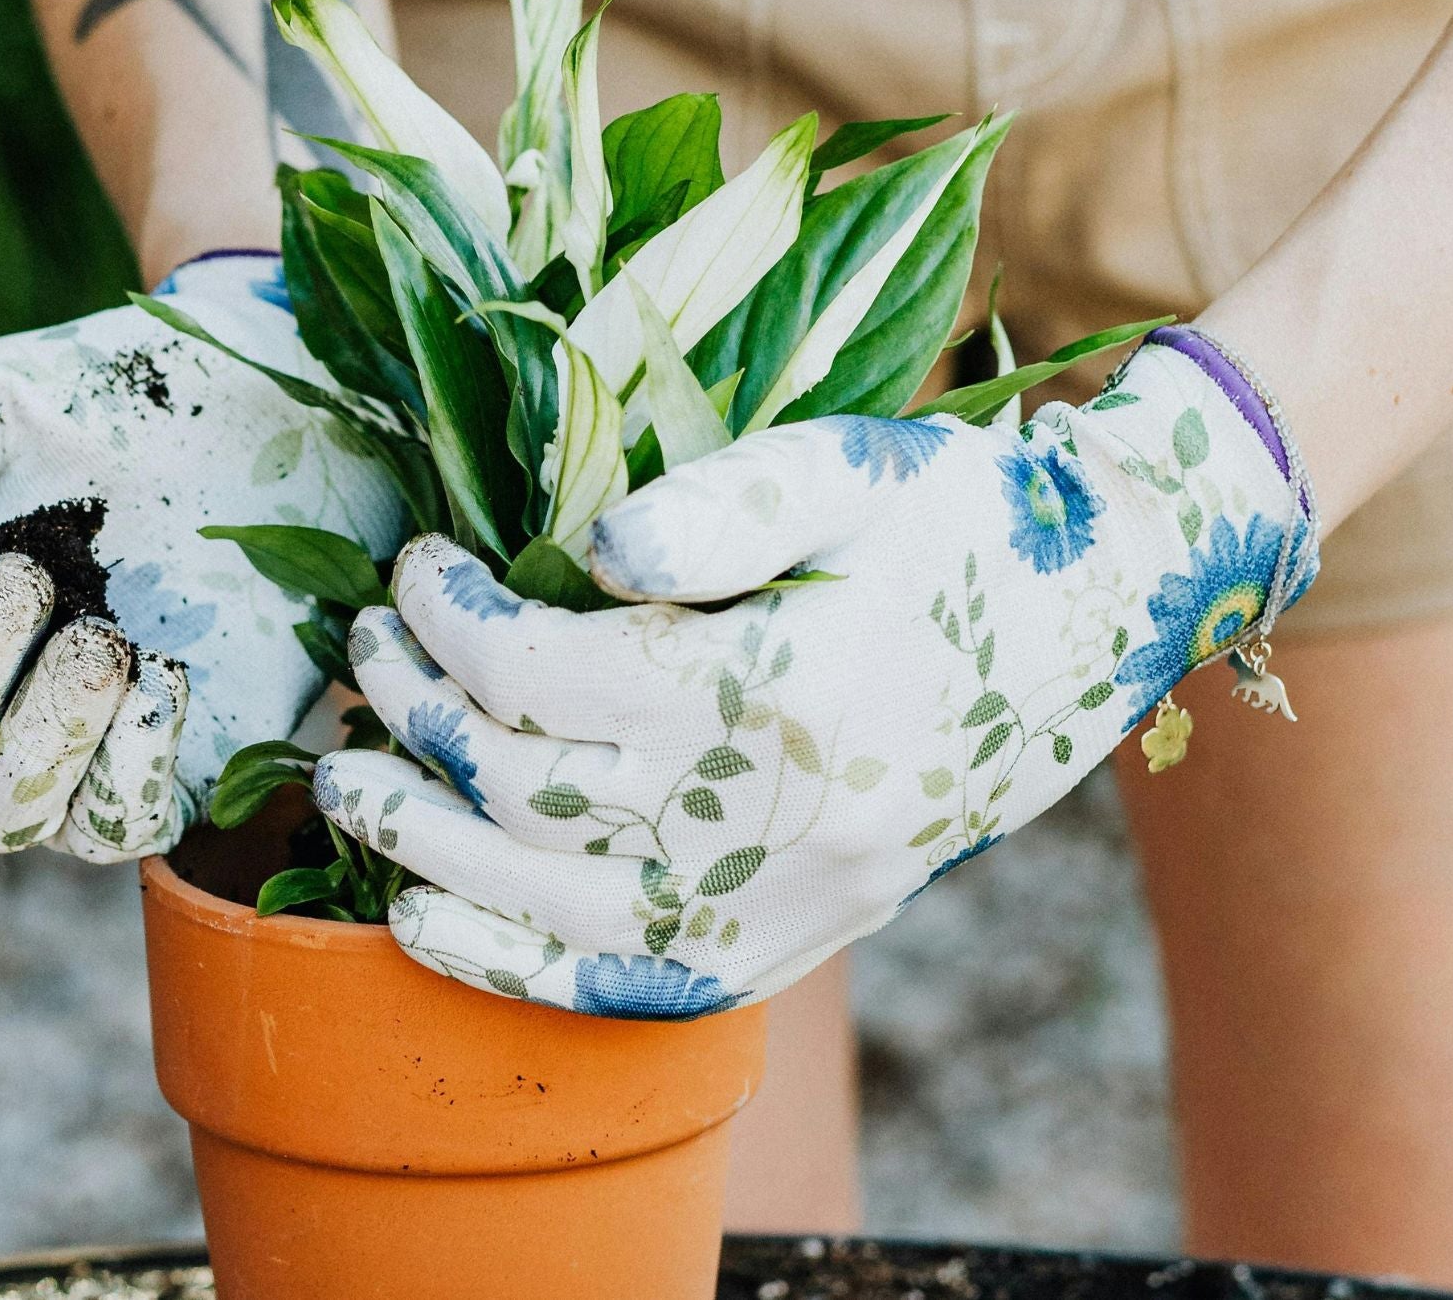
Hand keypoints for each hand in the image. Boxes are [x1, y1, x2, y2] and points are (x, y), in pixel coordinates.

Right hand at [0, 253, 403, 859]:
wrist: (258, 406)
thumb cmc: (104, 403)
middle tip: (29, 577)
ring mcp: (63, 750)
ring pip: (2, 819)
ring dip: (42, 735)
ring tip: (102, 640)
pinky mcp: (166, 768)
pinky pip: (119, 829)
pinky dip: (131, 764)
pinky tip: (164, 675)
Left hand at [309, 332, 1313, 1015]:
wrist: (1107, 611)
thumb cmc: (963, 519)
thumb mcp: (851, 465)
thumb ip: (716, 504)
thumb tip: (583, 555)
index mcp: (784, 688)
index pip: (549, 674)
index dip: (452, 619)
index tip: (418, 566)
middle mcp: (785, 820)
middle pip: (530, 791)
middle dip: (414, 717)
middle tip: (362, 650)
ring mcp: (797, 902)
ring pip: (557, 907)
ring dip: (425, 847)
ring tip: (344, 783)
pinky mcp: (804, 941)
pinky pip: (638, 986)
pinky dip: (516, 968)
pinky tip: (423, 925)